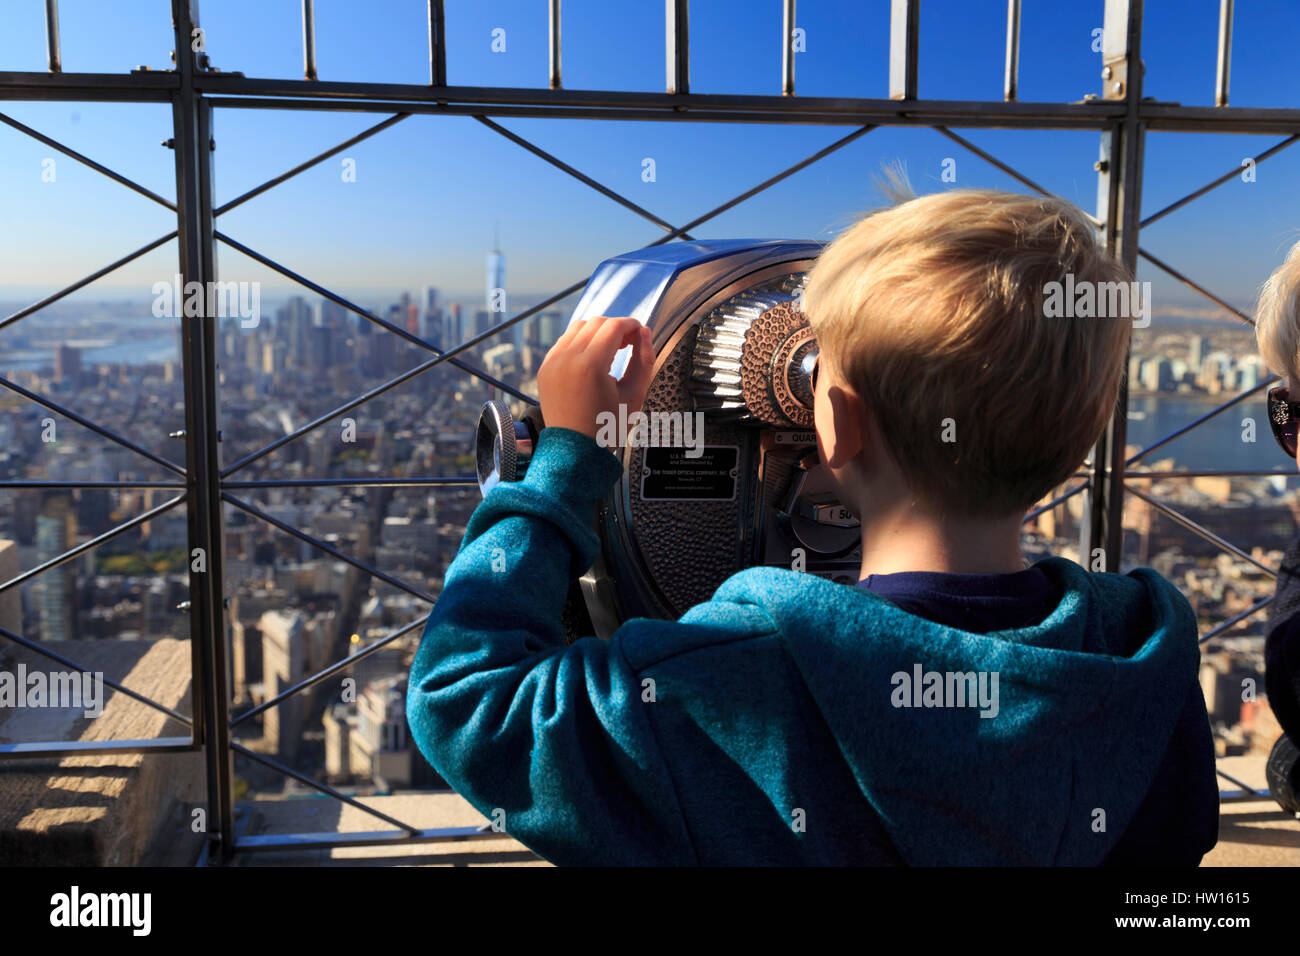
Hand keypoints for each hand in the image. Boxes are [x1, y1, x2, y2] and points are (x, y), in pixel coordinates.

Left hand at [537, 316, 654, 441]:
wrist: (575, 451)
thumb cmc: (606, 429)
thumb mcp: (634, 395)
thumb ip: (644, 360)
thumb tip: (644, 333)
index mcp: (590, 366)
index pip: (614, 327)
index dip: (631, 325)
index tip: (640, 333)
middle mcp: (566, 359)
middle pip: (596, 323)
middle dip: (616, 328)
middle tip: (629, 343)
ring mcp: (552, 363)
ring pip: (577, 328)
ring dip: (597, 332)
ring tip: (611, 349)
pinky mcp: (545, 368)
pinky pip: (564, 342)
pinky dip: (580, 342)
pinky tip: (593, 357)